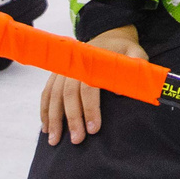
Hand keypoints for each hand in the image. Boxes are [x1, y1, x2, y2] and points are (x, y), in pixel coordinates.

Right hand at [41, 24, 142, 143]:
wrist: (109, 37)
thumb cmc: (123, 51)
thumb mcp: (135, 54)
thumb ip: (135, 67)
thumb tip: (121, 92)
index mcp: (94, 60)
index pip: (89, 86)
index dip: (90, 108)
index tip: (94, 130)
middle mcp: (75, 64)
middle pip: (68, 93)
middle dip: (71, 119)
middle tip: (77, 140)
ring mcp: (63, 69)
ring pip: (54, 95)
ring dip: (53, 119)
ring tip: (54, 141)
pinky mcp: (57, 74)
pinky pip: (47, 92)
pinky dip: (44, 110)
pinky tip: (45, 128)